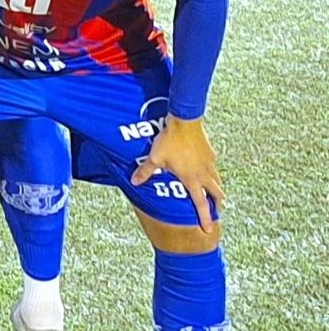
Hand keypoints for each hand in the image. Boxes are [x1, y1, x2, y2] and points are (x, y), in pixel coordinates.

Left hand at [133, 115, 222, 230]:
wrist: (185, 122)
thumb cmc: (169, 141)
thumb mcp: (155, 158)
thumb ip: (145, 171)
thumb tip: (134, 181)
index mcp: (192, 179)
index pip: (200, 204)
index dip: (205, 217)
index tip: (208, 229)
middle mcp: (204, 174)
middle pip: (216, 194)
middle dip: (217, 205)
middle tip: (217, 212)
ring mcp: (209, 163)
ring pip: (217, 181)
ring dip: (216, 190)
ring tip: (215, 195)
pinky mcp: (210, 153)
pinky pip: (213, 167)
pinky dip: (212, 173)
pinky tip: (207, 170)